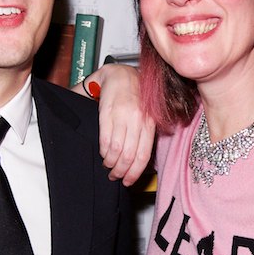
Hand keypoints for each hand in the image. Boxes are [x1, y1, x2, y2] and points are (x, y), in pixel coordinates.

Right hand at [82, 64, 155, 185]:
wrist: (120, 73)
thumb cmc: (135, 95)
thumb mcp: (148, 114)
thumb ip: (146, 134)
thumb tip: (142, 161)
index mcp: (150, 122)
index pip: (144, 155)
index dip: (135, 173)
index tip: (128, 181)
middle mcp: (138, 119)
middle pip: (130, 156)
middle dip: (121, 171)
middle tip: (115, 176)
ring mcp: (122, 116)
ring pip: (117, 150)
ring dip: (110, 164)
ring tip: (108, 167)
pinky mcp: (107, 112)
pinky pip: (105, 139)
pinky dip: (103, 152)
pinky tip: (103, 154)